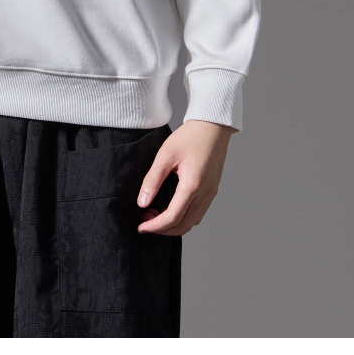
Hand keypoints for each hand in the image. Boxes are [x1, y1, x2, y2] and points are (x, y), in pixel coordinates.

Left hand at [137, 120, 235, 235]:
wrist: (213, 126)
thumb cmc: (190, 136)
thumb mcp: (165, 155)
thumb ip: (152, 179)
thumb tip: (142, 202)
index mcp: (193, 185)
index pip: (172, 217)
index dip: (155, 226)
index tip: (140, 227)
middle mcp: (205, 194)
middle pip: (183, 225)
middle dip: (162, 228)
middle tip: (144, 219)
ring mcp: (211, 194)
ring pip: (192, 223)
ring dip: (172, 224)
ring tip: (154, 213)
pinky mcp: (212, 191)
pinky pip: (198, 214)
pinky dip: (183, 218)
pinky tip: (169, 208)